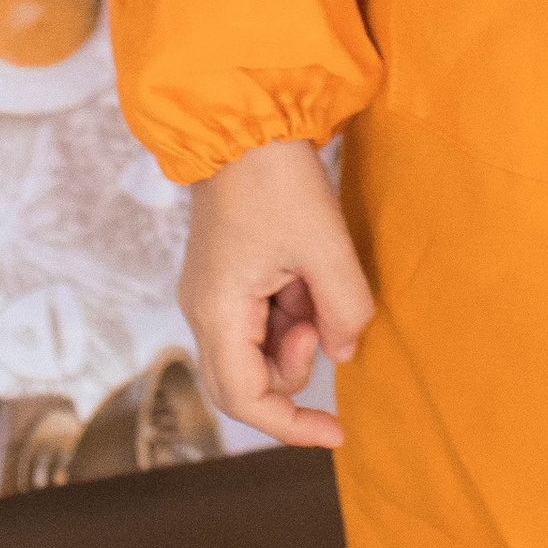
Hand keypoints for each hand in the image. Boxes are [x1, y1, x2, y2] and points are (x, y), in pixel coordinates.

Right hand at [179, 136, 374, 446]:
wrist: (243, 117)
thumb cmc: (277, 177)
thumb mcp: (325, 244)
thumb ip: (344, 308)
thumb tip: (343, 353)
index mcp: (217, 311)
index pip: (246, 400)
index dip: (291, 426)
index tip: (338, 431)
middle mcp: (203, 310)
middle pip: (246, 381)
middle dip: (294, 366)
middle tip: (322, 317)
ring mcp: (210, 292)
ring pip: (256, 348)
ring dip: (296, 330)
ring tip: (315, 276)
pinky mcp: (224, 274)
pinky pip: (258, 317)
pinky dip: (290, 309)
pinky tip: (305, 268)